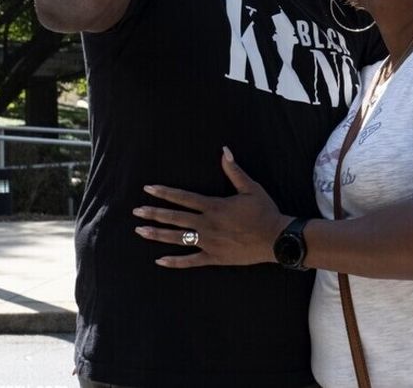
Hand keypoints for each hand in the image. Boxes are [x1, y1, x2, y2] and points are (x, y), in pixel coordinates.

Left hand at [132, 147, 289, 267]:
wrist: (275, 238)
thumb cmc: (265, 212)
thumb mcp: (251, 188)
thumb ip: (234, 171)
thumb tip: (225, 151)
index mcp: (214, 206)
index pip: (183, 198)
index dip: (164, 192)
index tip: (148, 189)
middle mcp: (207, 224)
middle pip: (175, 218)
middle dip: (154, 213)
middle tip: (136, 212)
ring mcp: (208, 242)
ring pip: (177, 238)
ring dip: (157, 234)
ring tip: (140, 231)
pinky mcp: (214, 256)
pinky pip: (190, 260)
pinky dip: (174, 261)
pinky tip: (160, 260)